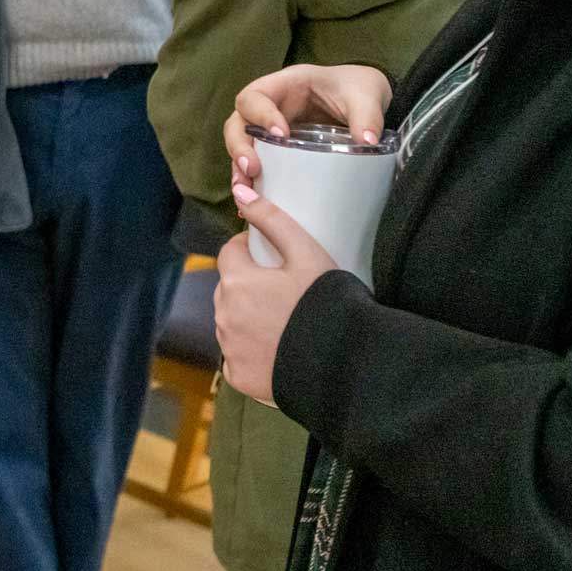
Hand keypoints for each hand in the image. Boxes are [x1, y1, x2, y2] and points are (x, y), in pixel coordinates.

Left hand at [214, 181, 339, 405]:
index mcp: (236, 280)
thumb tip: (240, 193)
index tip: (275, 260)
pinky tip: (279, 350)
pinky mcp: (238, 377)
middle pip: (229, 288)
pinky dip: (250, 352)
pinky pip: (236, 356)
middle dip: (249, 285)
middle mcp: (224, 314)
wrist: (347, 365)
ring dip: (248, 318)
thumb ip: (271, 219)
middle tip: (286, 293)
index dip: (252, 251)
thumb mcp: (306, 252)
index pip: (230, 253)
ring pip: (231, 322)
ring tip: (285, 321)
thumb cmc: (327, 303)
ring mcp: (229, 348)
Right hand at [221, 64, 392, 191]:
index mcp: (285, 86)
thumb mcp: (365, 97)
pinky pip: (256, 165)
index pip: (256, 97)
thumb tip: (367, 142)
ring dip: (238, 170)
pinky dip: (252, 185)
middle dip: (239, 147)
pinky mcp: (277, 152)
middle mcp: (270, 107)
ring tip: (245, 193)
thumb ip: (366, 116)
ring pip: (242, 147)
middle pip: (238, 124)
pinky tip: (253, 207)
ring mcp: (270, 130)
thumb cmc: (358, 89)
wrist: (365, 100)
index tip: (280, 134)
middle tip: (252, 170)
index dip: (260, 114)